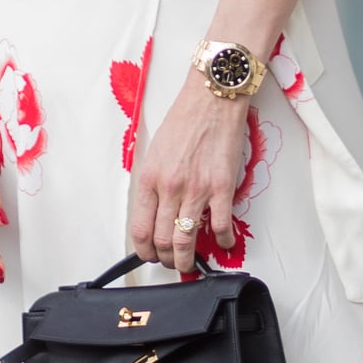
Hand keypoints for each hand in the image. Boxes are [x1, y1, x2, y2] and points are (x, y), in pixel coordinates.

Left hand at [129, 74, 249, 274]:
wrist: (211, 100)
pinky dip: (222, 241)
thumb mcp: (155, 152)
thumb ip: (153, 183)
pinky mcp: (222, 187)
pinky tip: (223, 243)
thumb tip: (154, 211)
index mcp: (150, 179)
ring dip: (188, 259)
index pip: (140, 228)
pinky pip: (221, 225)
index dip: (144, 250)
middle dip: (166, 259)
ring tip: (192, 263)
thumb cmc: (185, 120)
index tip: (150, 255)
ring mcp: (197, 189)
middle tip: (172, 261)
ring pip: (186, 239)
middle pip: (162, 239)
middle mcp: (170, 187)